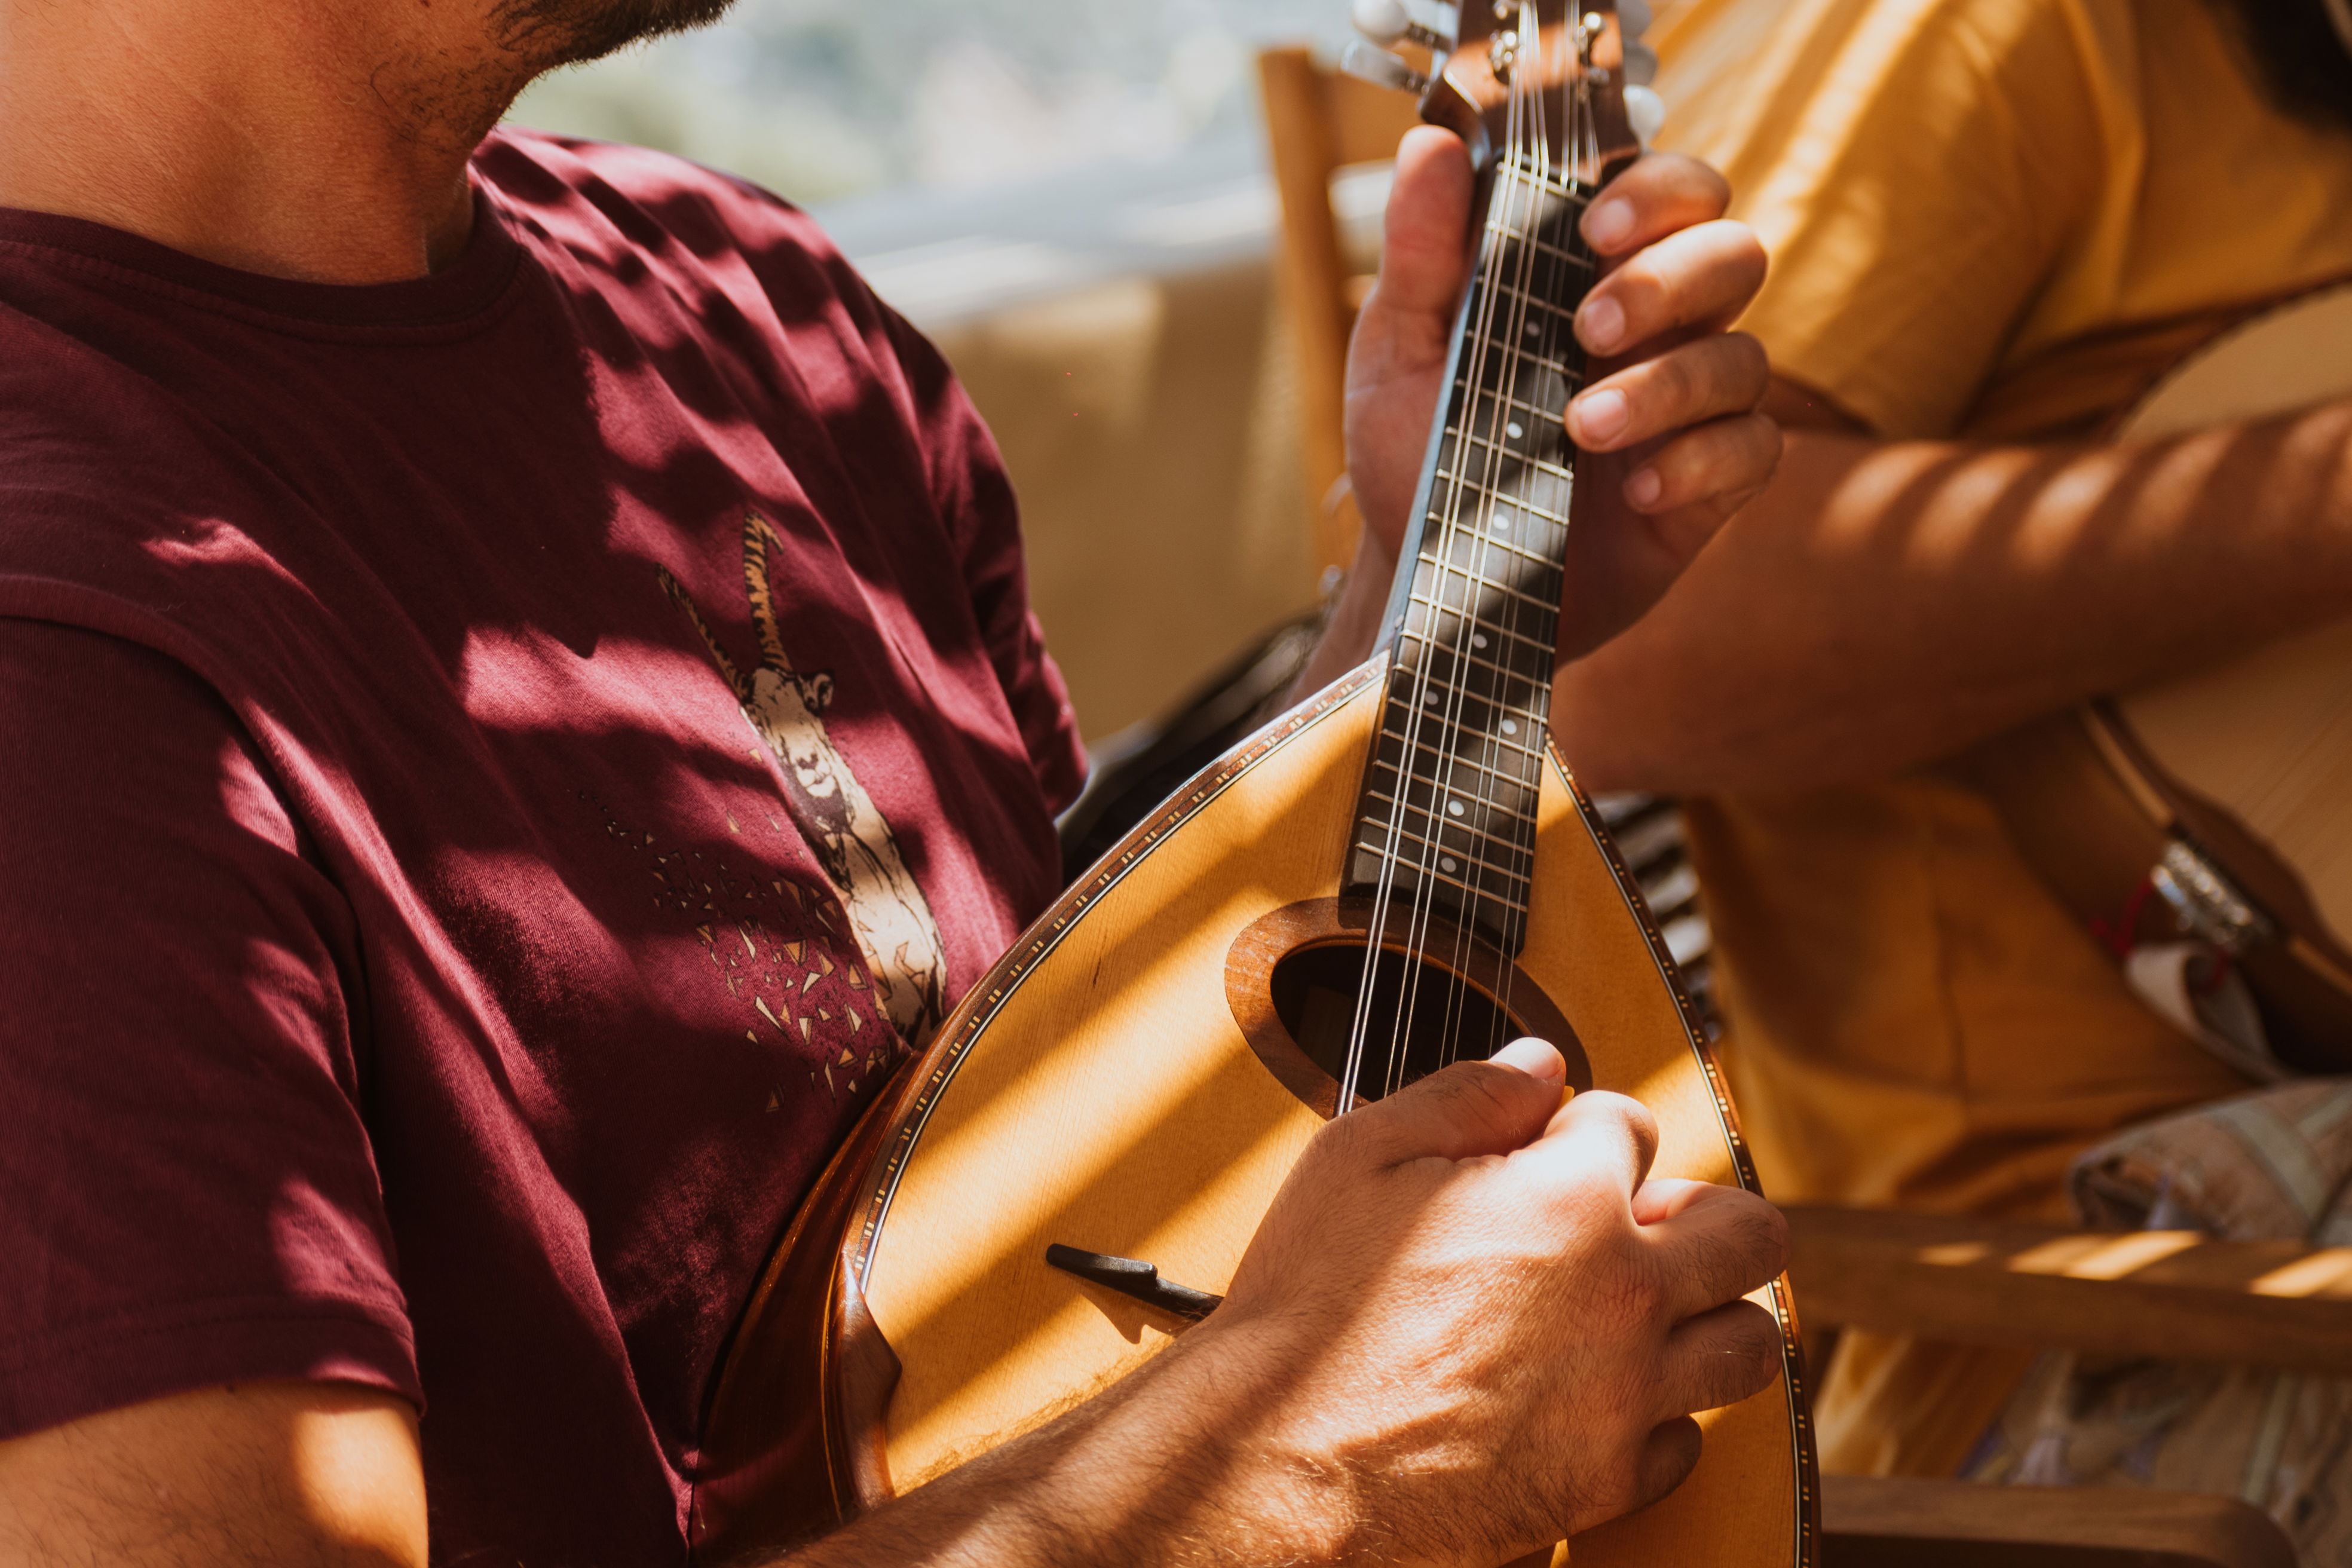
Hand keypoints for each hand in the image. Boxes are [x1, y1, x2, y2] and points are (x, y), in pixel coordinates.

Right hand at [1193, 1040, 1789, 1561]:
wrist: (1276, 1459)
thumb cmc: (1304, 1305)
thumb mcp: (1359, 1157)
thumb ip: (1467, 1094)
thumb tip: (1541, 1062)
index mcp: (1569, 1197)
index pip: (1634, 1123)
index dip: (1583, 1131)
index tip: (1543, 1157)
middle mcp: (1624, 1293)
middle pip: (1750, 1234)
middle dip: (1702, 1214)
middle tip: (1639, 1227)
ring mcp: (1625, 1395)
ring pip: (1751, 1343)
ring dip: (1709, 1315)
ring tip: (1645, 1312)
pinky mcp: (1609, 1481)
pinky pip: (1688, 1440)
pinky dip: (1657, 1414)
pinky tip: (1595, 1395)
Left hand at [1345, 130, 1776, 662]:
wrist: (1432, 581)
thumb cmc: (1418, 454)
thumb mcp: (1398, 354)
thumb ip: (1421, 252)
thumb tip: (1430, 144)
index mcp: (1592, 273)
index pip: (1673, 191)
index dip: (1657, 191)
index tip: (1595, 228)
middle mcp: (1659, 327)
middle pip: (1732, 254)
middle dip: (1668, 283)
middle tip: (1587, 330)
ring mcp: (1690, 406)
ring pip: (1744, 358)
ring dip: (1667, 386)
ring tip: (1581, 429)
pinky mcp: (1710, 484)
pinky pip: (1754, 450)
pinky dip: (1699, 464)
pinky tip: (1636, 493)